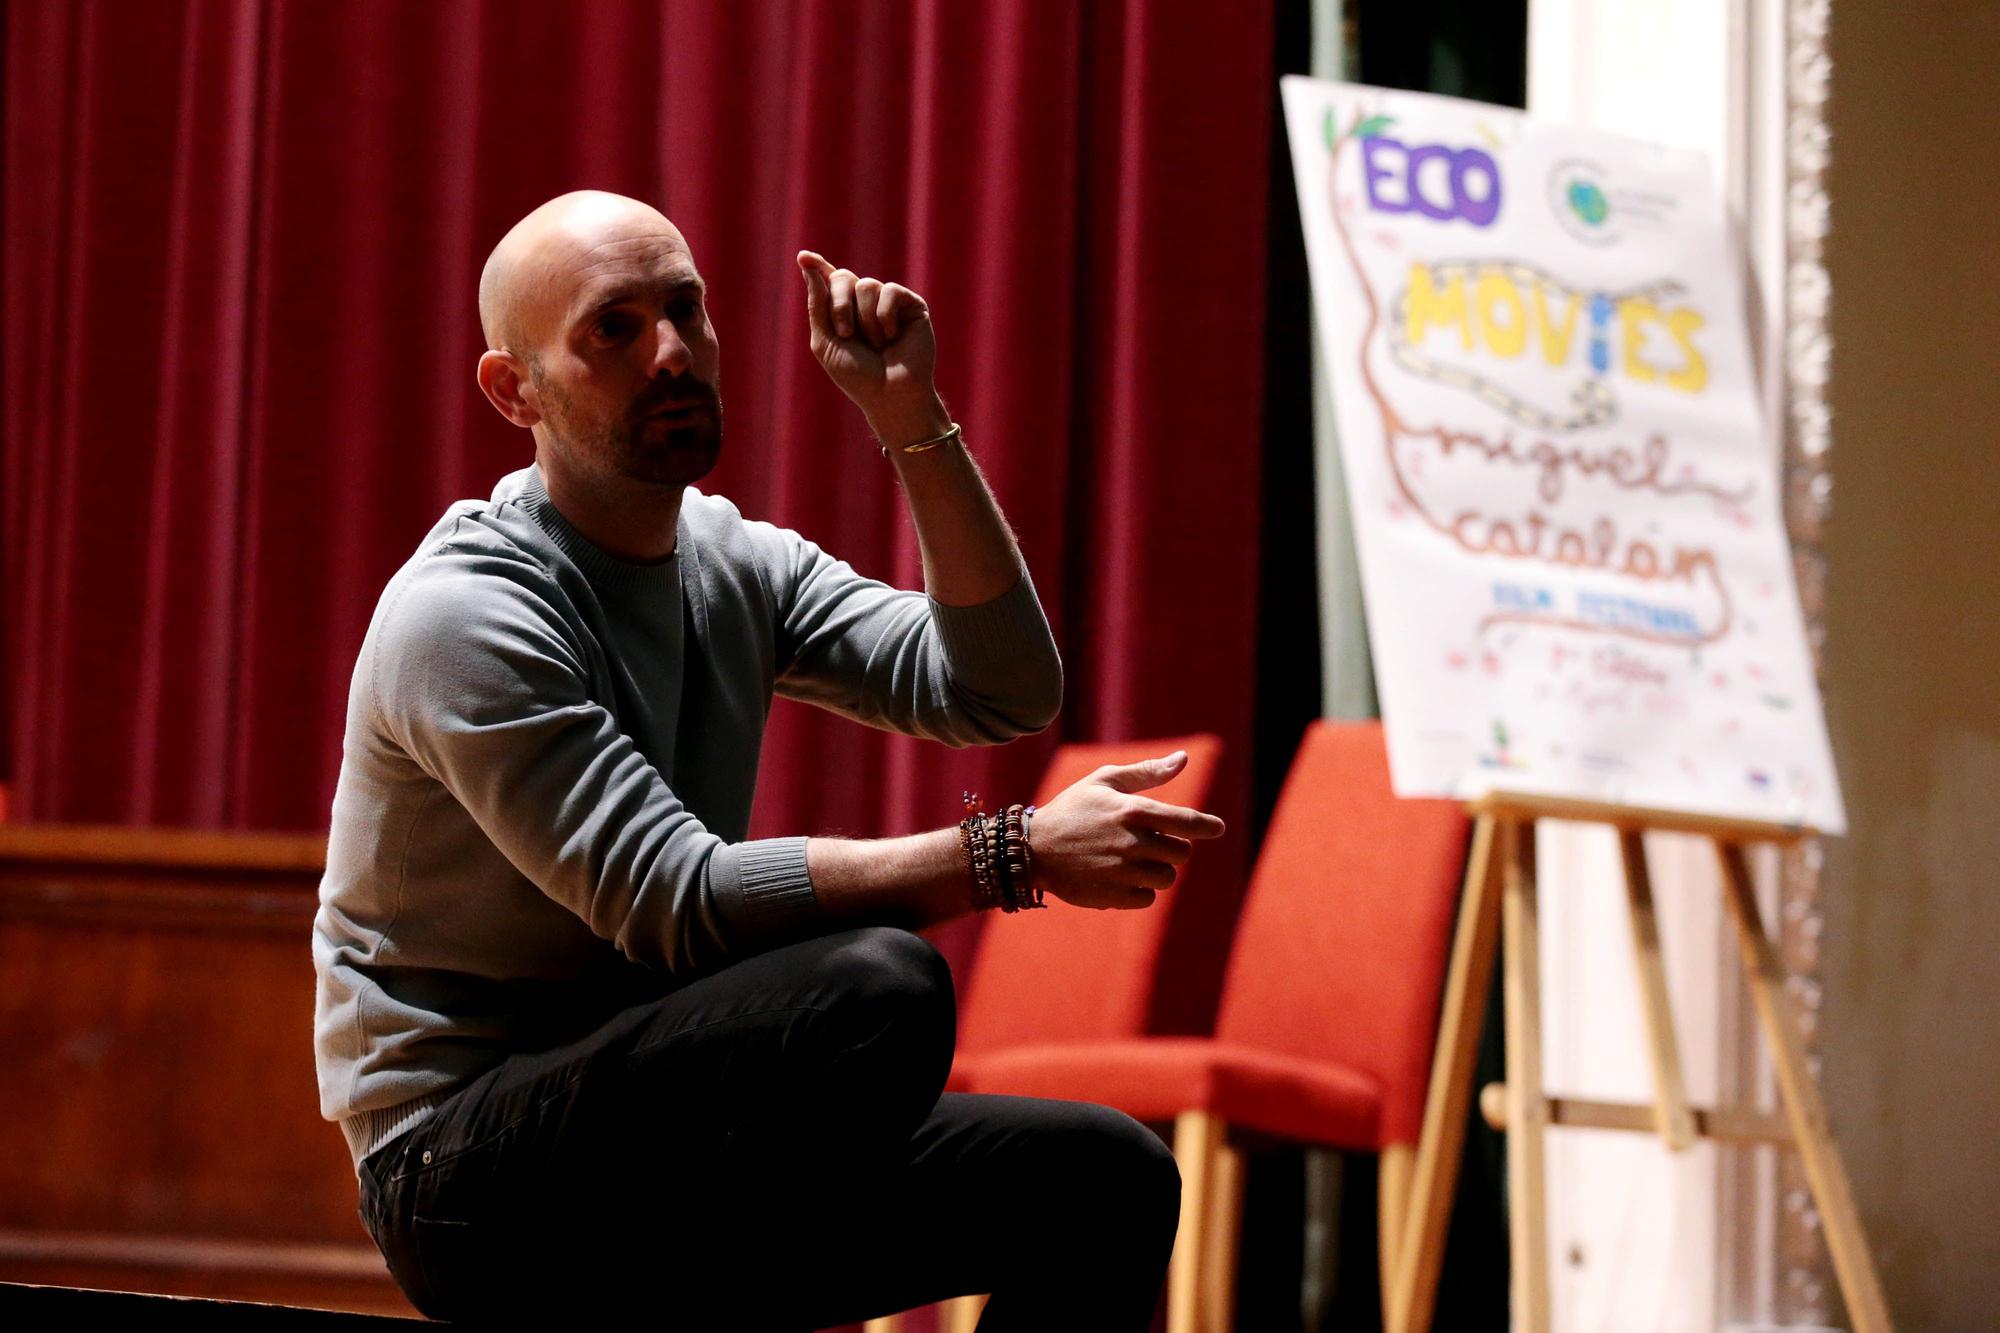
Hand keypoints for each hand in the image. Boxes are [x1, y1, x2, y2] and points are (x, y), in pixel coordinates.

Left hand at [795, 250, 944, 444]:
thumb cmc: (857, 376)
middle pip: (843, 277)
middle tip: (846, 334)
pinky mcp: (912, 305)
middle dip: (839, 305)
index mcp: (842, 312)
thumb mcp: (825, 342)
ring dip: (865, 319)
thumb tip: (806, 262)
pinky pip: (890, 292)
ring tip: (876, 345)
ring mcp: (889, 303)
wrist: (890, 395)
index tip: (804, 257)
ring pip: (867, 284)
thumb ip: (817, 304)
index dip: (816, 267)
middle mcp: (865, 303)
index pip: (828, 281)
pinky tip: (893, 337)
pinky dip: (885, 317)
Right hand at [1025, 752, 1227, 909]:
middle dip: (1171, 848)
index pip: (1187, 822)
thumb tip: (1184, 759)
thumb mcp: (1104, 781)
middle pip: (1181, 853)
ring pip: (1166, 878)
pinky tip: (1118, 877)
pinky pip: (1147, 898)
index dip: (1207, 826)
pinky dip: (1139, 890)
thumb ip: (1147, 772)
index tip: (1216, 828)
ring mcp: (1123, 872)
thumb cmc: (1072, 809)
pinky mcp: (1114, 896)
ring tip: (1131, 860)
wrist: (1032, 849)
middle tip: (1150, 842)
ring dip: (1156, 870)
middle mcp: (1132, 842)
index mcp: (1133, 811)